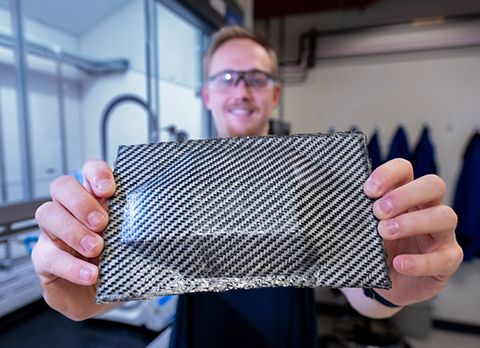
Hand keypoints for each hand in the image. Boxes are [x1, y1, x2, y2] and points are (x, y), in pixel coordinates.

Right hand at [32, 159, 120, 319]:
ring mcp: (53, 233)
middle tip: (103, 223)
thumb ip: (136, 227)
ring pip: (48, 213)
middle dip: (82, 201)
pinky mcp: (44, 260)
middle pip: (62, 186)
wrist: (104, 296)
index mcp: (95, 200)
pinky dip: (71, 266)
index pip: (89, 171)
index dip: (97, 174)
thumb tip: (160, 220)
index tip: (109, 190)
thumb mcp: (130, 242)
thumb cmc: (118, 263)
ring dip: (73, 231)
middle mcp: (71, 211)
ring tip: (97, 248)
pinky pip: (48, 256)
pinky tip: (90, 274)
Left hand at [364, 159, 462, 305]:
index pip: (405, 169)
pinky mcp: (447, 260)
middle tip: (378, 212)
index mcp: (405, 194)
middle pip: (433, 185)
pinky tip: (399, 264)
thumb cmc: (375, 248)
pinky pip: (443, 258)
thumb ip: (359, 215)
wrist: (383, 283)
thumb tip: (338, 206)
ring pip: (444, 216)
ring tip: (384, 232)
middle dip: (404, 196)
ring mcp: (442, 233)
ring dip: (412, 222)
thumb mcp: (365, 228)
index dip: (389, 174)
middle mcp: (428, 208)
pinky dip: (420, 261)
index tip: (369, 190)